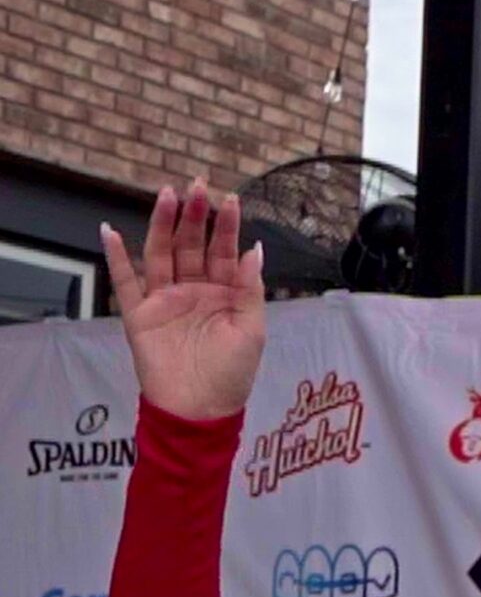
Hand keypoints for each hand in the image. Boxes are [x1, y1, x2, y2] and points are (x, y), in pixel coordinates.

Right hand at [100, 178, 266, 421]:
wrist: (200, 409)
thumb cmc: (232, 373)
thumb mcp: (252, 330)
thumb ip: (250, 289)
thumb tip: (254, 250)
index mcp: (224, 293)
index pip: (224, 251)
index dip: (227, 226)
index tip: (231, 199)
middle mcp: (193, 290)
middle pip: (191, 245)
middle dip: (195, 216)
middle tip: (196, 186)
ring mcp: (164, 299)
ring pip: (160, 254)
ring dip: (162, 225)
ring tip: (166, 196)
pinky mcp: (139, 314)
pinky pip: (124, 282)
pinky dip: (116, 257)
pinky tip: (110, 232)